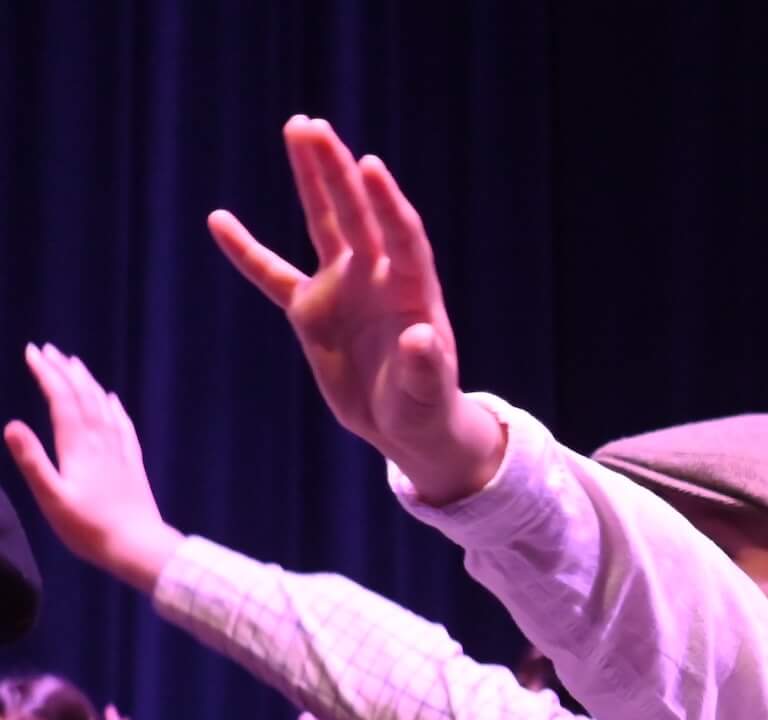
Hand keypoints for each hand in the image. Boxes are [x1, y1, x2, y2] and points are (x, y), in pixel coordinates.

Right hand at [4, 345, 184, 585]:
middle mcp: (102, 443)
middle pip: (83, 397)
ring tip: (74, 363)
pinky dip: (114, 407)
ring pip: (103, 407)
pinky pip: (123, 426)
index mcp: (78, 447)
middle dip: (64, 371)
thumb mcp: (51, 497)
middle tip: (48, 349)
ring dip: (87, 382)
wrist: (139, 548)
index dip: (47, 374)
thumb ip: (32, 460)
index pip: (62, 400)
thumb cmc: (89, 528)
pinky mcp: (132, 465)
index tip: (32, 351)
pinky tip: (111, 399)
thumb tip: (11, 424)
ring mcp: (120, 452)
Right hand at [206, 116, 502, 503]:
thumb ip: (427, 367)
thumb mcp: (428, 395)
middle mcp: (377, 277)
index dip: (386, 203)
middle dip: (336, 171)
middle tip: (312, 126)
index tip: (369, 166)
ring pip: (322, 224)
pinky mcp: (312, 310)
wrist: (407, 426)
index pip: (400, 237)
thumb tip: (420, 337)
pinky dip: (246, 251)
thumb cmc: (427, 409)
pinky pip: (271, 275)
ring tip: (296, 128)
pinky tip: (218, 220)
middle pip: (356, 214)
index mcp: (412, 292)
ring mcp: (343, 287)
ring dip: (310, 179)